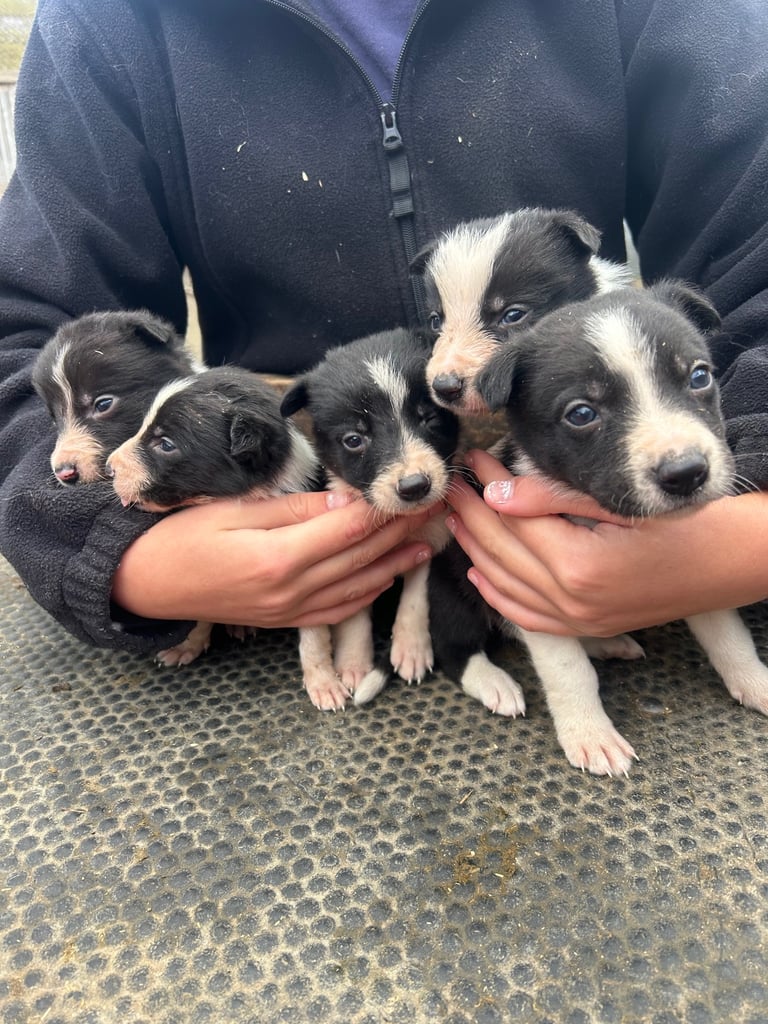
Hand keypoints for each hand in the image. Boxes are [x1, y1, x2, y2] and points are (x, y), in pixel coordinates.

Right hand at [112, 490, 437, 627]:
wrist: (145, 583)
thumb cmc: (180, 536)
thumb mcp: (233, 510)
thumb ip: (293, 509)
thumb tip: (344, 502)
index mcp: (278, 557)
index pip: (348, 529)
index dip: (384, 509)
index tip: (410, 488)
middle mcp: (291, 590)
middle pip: (361, 558)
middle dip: (402, 532)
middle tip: (435, 510)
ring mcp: (288, 612)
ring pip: (357, 588)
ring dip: (395, 564)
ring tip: (428, 544)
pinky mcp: (283, 622)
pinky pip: (336, 611)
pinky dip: (366, 595)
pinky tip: (387, 579)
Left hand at [446, 449, 767, 636]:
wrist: (738, 563)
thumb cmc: (690, 522)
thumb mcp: (621, 501)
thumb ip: (554, 498)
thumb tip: (496, 494)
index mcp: (580, 566)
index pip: (514, 520)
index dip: (488, 487)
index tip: (473, 459)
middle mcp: (574, 602)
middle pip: (502, 553)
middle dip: (472, 516)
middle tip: (453, 484)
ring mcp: (581, 621)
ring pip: (508, 587)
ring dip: (476, 551)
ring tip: (456, 518)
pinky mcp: (591, 628)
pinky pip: (530, 618)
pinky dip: (500, 596)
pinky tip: (480, 573)